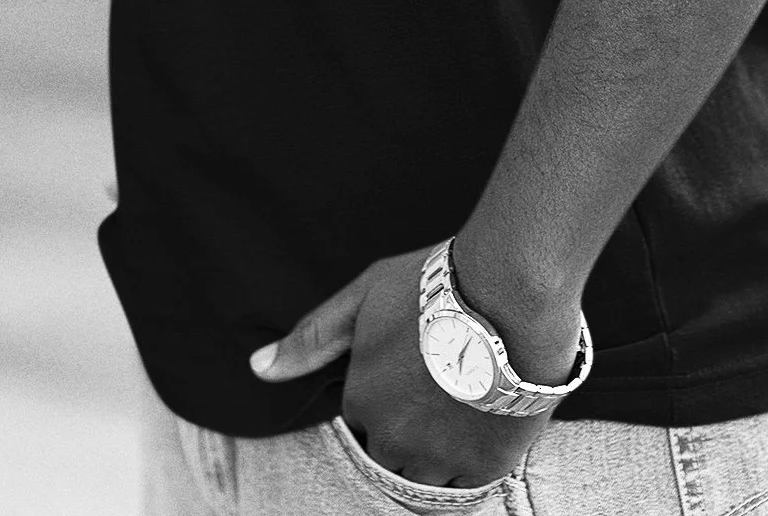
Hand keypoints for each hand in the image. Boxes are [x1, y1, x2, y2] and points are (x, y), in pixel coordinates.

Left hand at [249, 246, 575, 488]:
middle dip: (408, 429)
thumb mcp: (365, 295)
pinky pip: (466, 484)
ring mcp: (439, 459)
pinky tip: (481, 418)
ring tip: (460, 405)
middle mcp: (394, 440)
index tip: (411, 369)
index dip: (386, 397)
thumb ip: (313, 337)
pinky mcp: (484, 467)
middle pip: (391, 455)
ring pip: (425, 477)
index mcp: (362, 402)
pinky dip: (470, 459)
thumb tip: (258, 367)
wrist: (509, 293)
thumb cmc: (434, 284)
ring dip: (437, 451)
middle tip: (437, 388)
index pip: (361, 423)